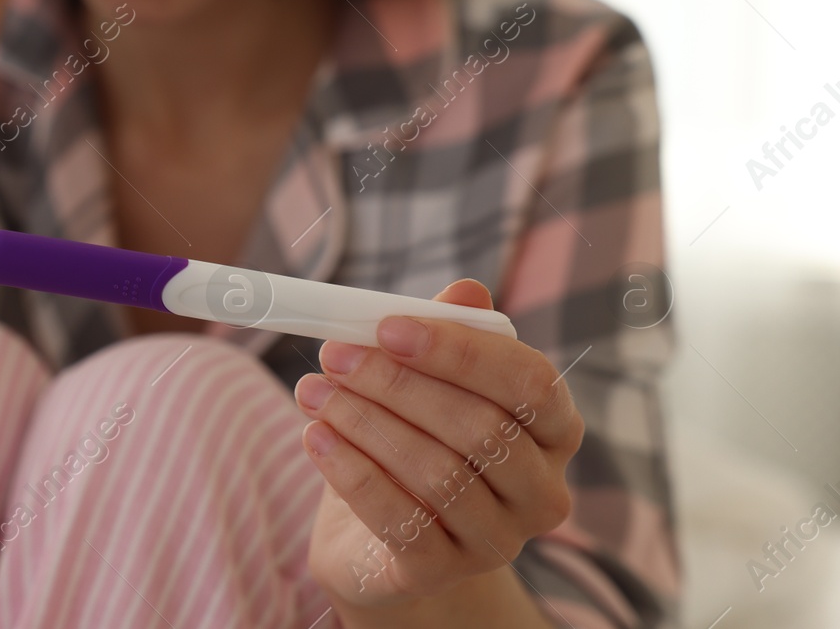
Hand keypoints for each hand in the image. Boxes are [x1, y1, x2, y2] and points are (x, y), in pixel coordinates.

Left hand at [295, 280, 583, 612]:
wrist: (377, 537)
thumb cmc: (412, 438)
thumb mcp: (425, 380)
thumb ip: (444, 334)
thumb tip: (464, 291)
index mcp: (553, 431)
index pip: (529, 384)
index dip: (459, 351)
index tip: (387, 326)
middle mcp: (541, 491)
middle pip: (480, 430)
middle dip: (396, 385)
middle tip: (333, 354)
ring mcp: (499, 541)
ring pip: (436, 474)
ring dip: (364, 422)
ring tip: (311, 391)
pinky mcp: (444, 573)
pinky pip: (399, 521)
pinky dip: (351, 472)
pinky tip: (315, 436)